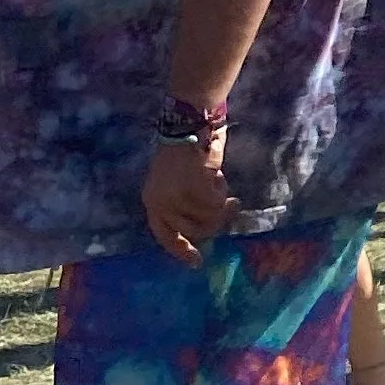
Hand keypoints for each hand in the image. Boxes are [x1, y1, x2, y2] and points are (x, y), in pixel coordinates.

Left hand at [142, 134, 238, 261]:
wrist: (188, 122)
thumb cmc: (187, 150)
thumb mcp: (179, 183)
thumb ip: (187, 205)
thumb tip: (209, 227)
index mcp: (153, 201)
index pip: (165, 235)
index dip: (182, 250)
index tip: (197, 262)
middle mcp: (160, 203)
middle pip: (194, 230)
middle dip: (215, 221)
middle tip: (231, 205)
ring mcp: (175, 197)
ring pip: (209, 217)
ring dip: (220, 200)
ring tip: (218, 180)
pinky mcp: (192, 188)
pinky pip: (217, 202)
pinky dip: (222, 188)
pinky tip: (217, 172)